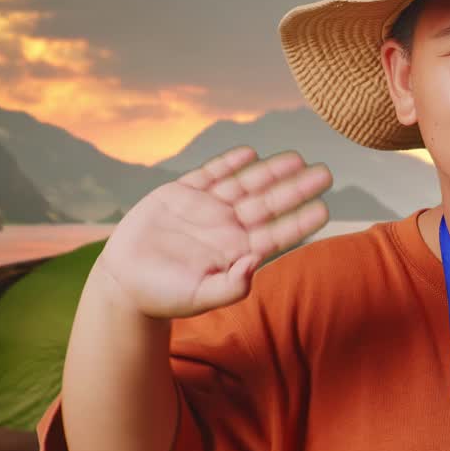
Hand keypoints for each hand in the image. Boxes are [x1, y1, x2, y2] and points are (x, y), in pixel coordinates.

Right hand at [91, 145, 332, 318]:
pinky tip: (250, 153)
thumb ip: (230, 286)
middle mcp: (227, 226)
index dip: (300, 221)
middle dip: (296, 188)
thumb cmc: (165, 296)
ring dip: (270, 171)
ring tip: (297, 158)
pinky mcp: (180, 194)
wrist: (123, 283)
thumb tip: (254, 263)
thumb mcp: (200, 297)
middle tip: (325, 173)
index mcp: (237, 251)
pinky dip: (228, 163)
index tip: (325, 208)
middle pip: (269, 203)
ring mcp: (205, 208)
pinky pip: (209, 173)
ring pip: (245, 184)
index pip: (277, 233)